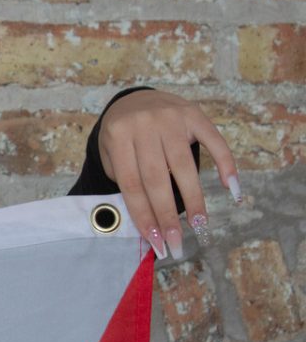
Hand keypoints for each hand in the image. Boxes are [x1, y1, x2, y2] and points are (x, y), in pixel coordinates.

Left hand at [98, 90, 238, 259]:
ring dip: (194, 199)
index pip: (131, 184)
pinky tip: (231, 188)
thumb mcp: (111, 152)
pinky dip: (225, 164)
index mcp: (118, 136)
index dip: (143, 215)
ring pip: (184, 165)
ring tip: (200, 225)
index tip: (156, 241)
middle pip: (156, 178)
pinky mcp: (194, 114)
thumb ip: (124, 179)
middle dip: (167, 215)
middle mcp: (144, 125)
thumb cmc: (122, 135)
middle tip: (177, 243)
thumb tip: (147, 223)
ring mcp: (170, 118)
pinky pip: (214, 141)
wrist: (135, 99)